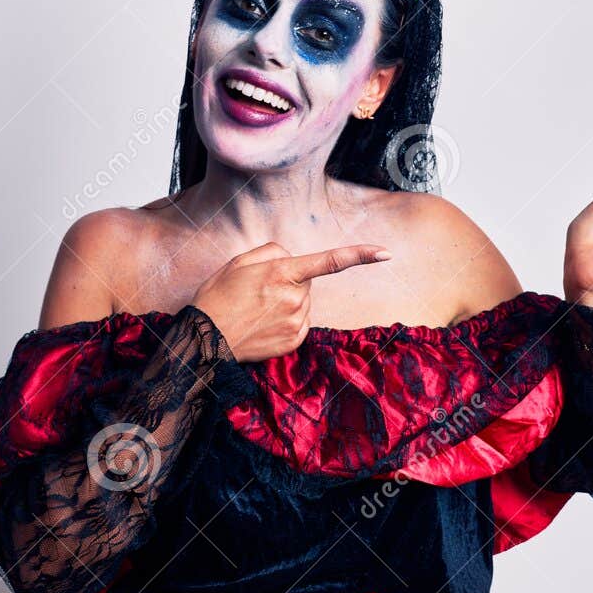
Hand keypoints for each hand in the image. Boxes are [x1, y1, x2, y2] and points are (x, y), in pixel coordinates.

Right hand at [191, 241, 391, 361]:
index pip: (330, 261)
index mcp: (283, 273)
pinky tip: (264, 323)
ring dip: (288, 301)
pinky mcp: (295, 340)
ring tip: (257, 309)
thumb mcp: (238, 262)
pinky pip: (300, 322)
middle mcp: (295, 297)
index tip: (385, 252)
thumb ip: (271, 252)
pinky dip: (287, 320)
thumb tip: (292, 259)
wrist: (206, 339)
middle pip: (307, 281)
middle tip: (258, 290)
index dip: (360, 255)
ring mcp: (297, 321)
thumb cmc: (218, 297)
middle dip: (289, 281)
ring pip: (304, 302)